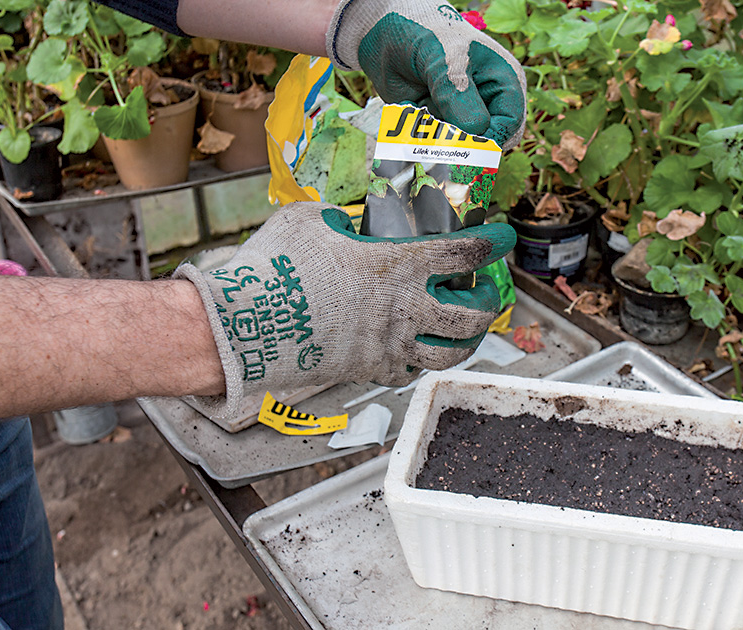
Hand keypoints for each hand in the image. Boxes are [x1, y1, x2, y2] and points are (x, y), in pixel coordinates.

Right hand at [176, 202, 515, 417]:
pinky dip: (419, 362)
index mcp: (395, 265)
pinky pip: (408, 372)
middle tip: (486, 293)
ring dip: (467, 342)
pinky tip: (415, 352)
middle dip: (489, 303)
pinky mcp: (367, 371)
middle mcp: (403, 310)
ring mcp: (387, 346)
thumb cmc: (273, 267)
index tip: (501, 237)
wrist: (242, 328)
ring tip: (467, 332)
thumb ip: (340, 218)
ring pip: (449, 354)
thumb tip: (346, 222)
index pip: (463, 253)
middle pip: (473, 316)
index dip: (490, 243)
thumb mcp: (309, 220)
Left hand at [326, 0, 526, 149]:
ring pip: (457, 146)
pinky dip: (419, 135)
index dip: (493, 137)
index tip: (468, 145)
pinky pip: (432, 143)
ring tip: (420, 111)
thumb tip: (475, 132)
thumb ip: (458, 94)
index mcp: (502, 81)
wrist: (386, 32)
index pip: (510, 121)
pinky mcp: (436, 124)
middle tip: (439, 136)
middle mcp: (485, 102)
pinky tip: (410, 110)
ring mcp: (459, 115)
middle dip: (462, 143)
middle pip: (486, 141)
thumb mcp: (445, 60)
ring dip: (436, 138)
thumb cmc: (426, 34)